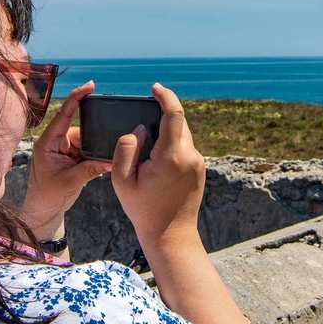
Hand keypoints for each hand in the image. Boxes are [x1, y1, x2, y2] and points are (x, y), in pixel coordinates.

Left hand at [19, 81, 111, 240]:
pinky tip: (99, 164)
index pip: (64, 115)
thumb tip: (111, 161)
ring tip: (91, 166)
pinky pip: (88, 151)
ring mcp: (64, 149)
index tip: (90, 85)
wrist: (44, 212)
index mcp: (48, 142)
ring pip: (87, 141)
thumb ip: (90, 169)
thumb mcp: (70, 182)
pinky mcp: (71, 157)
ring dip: (93, 151)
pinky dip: (94, 157)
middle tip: (96, 153)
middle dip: (92, 138)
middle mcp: (55, 142)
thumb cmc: (49, 196)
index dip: (76, 98)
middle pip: (81, 129)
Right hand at [111, 83, 204, 247]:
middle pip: (179, 122)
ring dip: (167, 132)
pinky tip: (157, 159)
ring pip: (183, 135)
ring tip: (147, 145)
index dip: (165, 96)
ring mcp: (198, 163)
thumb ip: (126, 148)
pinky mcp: (199, 170)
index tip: (155, 88)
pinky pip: (186, 148)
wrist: (171, 236)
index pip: (174, 113)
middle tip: (144, 119)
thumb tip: (140, 128)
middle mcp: (190, 155)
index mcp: (171, 155)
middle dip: (162, 115)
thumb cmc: (143, 209)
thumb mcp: (123, 180)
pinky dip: (172, 145)